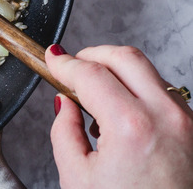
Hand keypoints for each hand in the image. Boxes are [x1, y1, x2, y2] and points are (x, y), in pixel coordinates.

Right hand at [46, 44, 192, 188]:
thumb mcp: (78, 177)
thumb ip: (64, 132)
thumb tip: (64, 104)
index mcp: (132, 127)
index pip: (90, 73)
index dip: (64, 63)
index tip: (52, 60)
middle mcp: (167, 117)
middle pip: (125, 57)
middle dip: (93, 55)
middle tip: (72, 68)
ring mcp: (188, 122)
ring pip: (148, 73)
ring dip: (117, 74)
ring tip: (96, 100)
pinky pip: (164, 94)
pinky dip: (138, 93)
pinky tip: (122, 117)